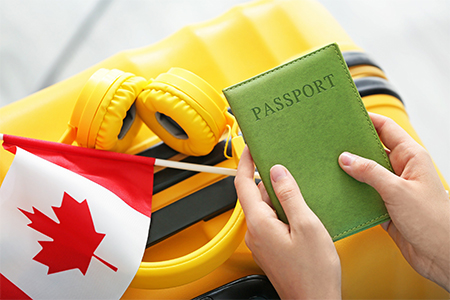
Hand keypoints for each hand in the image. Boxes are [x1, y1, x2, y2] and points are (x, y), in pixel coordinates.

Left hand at [235, 147, 340, 298]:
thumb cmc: (313, 274)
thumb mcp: (307, 226)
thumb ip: (290, 196)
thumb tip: (277, 172)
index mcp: (259, 223)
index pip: (242, 184)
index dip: (244, 162)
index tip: (249, 148)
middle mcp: (255, 233)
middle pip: (255, 195)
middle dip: (268, 179)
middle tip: (285, 165)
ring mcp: (262, 242)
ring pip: (265, 208)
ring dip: (278, 196)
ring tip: (299, 189)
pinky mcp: (271, 248)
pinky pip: (271, 221)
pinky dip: (282, 210)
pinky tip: (300, 211)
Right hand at [339, 112, 449, 291]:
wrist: (442, 256)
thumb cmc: (433, 221)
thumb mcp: (398, 191)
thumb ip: (370, 172)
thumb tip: (346, 158)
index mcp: (410, 157)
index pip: (386, 129)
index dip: (367, 119)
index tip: (346, 117)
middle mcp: (401, 170)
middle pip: (372, 150)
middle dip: (352, 147)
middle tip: (330, 143)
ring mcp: (393, 188)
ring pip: (366, 174)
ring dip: (350, 173)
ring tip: (328, 168)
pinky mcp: (385, 206)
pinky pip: (364, 194)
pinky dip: (352, 193)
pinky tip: (338, 192)